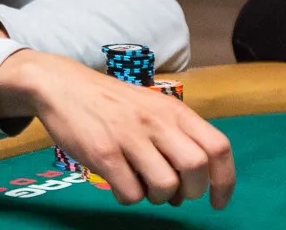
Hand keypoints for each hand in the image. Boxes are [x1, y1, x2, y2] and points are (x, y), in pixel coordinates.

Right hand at [0, 51, 234, 209]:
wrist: (60, 84)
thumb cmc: (109, 101)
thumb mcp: (150, 106)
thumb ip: (174, 136)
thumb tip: (189, 185)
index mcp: (173, 110)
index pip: (217, 147)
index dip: (224, 181)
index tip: (217, 202)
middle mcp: (155, 121)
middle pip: (196, 169)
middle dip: (190, 192)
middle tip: (174, 193)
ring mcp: (129, 136)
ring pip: (165, 186)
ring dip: (158, 197)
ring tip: (143, 186)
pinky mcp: (103, 153)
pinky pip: (131, 193)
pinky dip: (129, 197)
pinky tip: (119, 182)